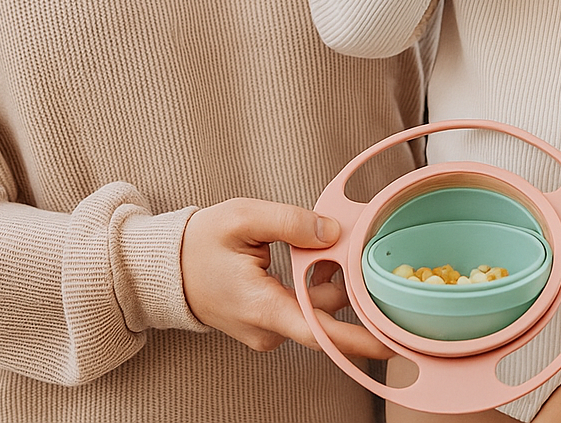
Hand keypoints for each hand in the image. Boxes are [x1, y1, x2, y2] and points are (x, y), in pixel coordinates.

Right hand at [181, 197, 389, 358]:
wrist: (167, 268)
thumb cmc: (200, 243)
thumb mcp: (243, 218)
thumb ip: (290, 223)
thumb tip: (332, 231)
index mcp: (263, 308)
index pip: (321, 333)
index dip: (361, 340)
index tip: (394, 341)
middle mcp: (268, 328)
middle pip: (326, 312)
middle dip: (343, 278)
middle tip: (347, 242)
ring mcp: (268, 329)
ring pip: (317, 306)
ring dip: (327, 275)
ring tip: (321, 239)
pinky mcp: (269, 323)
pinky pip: (303, 306)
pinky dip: (313, 281)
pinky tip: (311, 255)